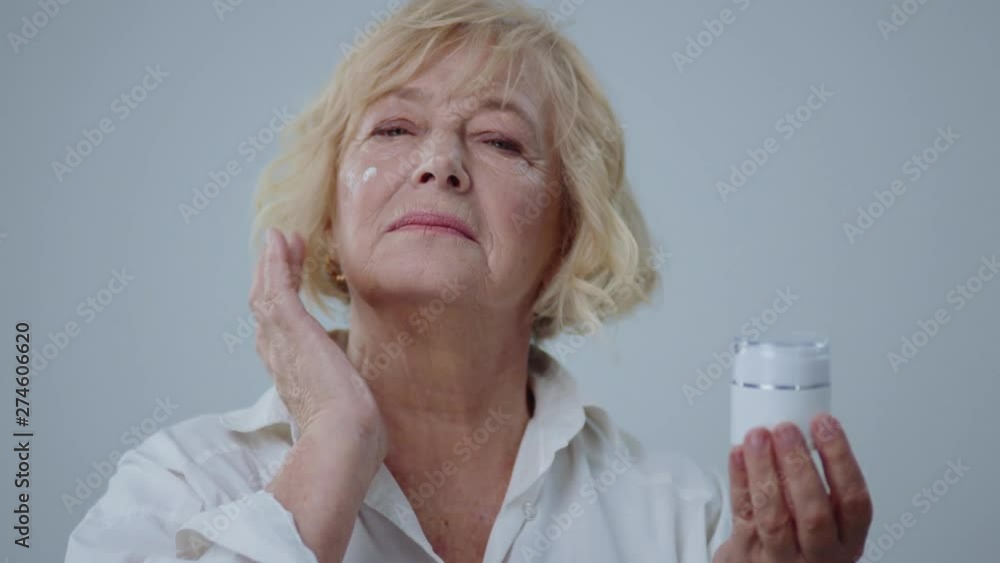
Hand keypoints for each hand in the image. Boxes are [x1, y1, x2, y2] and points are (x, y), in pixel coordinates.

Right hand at [250, 227, 387, 457]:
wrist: (347, 438)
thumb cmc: (356, 431)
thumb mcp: (354, 398)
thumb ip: (352, 382)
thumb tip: (365, 378)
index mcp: (294, 377)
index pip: (279, 334)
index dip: (282, 304)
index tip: (291, 283)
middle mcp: (280, 359)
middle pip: (266, 310)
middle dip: (272, 278)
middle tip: (283, 251)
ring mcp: (282, 343)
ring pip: (267, 295)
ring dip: (273, 264)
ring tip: (283, 239)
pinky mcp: (291, 330)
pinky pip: (276, 289)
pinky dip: (274, 263)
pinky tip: (280, 241)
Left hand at [713, 414, 872, 562]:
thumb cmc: (796, 541)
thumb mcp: (824, 522)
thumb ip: (817, 487)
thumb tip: (801, 429)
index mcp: (847, 541)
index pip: (855, 502)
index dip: (841, 459)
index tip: (824, 424)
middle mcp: (819, 555)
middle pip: (814, 514)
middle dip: (800, 466)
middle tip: (787, 429)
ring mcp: (781, 559)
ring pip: (774, 516)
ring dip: (765, 470)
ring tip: (759, 436)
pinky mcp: (746, 555)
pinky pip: (743, 514)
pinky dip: (739, 480)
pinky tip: (739, 454)